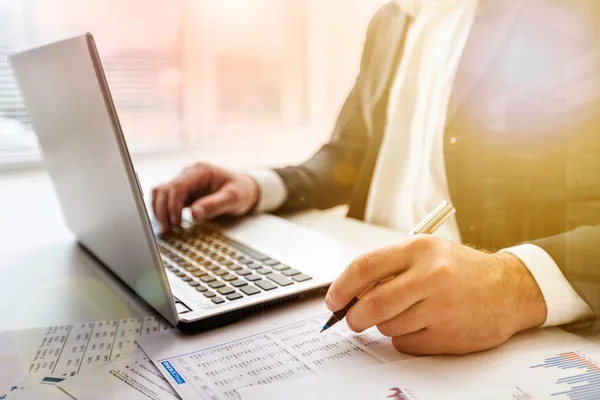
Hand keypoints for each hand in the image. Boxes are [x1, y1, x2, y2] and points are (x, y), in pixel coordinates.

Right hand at [152, 163, 259, 232]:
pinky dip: (163, 211)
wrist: (246, 188)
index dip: (173, 205)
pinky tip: (168, 224)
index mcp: (201, 171)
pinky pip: (165, 200)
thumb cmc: (242, 191)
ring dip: (160, 211)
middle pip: (165, 190)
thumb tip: (194, 214)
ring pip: (161, 194)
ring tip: (167, 229)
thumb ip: (215, 205)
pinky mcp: (184, 193)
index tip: (177, 222)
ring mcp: (185, 183)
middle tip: (169, 230)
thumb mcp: (234, 198)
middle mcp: (189, 175)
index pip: (178, 186)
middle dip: (163, 211)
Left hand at [325, 235, 546, 354]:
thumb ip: (389, 268)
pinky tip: (423, 325)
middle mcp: (431, 276)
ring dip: (386, 325)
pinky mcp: (449, 335)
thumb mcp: (425, 253)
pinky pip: (406, 344)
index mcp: (420, 249)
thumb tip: (349, 293)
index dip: (341, 288)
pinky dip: (405, 339)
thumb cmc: (460, 270)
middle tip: (352, 320)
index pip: (364, 267)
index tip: (333, 301)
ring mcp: (442, 308)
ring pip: (387, 327)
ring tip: (407, 313)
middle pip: (372, 304)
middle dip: (354, 317)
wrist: (509, 289)